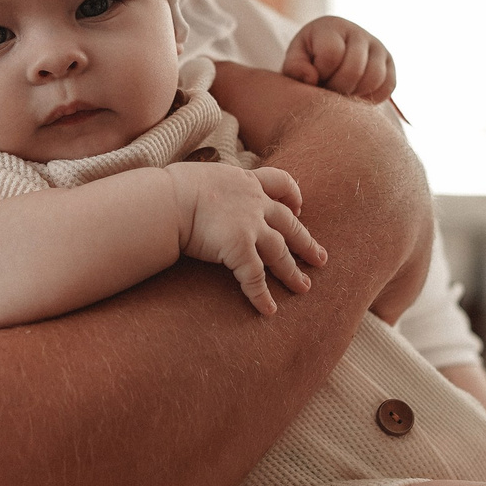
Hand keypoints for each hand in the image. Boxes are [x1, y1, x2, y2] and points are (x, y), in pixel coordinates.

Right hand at [169, 162, 326, 314]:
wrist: (166, 200)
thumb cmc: (172, 189)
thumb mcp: (201, 175)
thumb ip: (213, 186)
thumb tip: (199, 192)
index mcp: (244, 181)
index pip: (280, 182)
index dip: (293, 196)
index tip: (299, 208)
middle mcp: (254, 202)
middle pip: (289, 223)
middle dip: (306, 242)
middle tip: (320, 259)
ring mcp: (250, 226)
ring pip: (280, 252)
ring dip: (292, 272)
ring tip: (303, 287)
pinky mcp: (240, 248)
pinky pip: (256, 277)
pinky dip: (262, 295)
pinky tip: (269, 310)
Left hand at [285, 16, 396, 102]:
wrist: (328, 54)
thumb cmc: (308, 60)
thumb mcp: (294, 61)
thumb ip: (295, 68)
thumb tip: (312, 79)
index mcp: (332, 27)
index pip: (332, 54)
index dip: (321, 73)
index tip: (314, 78)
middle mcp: (358, 33)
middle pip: (354, 69)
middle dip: (337, 88)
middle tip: (327, 90)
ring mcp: (377, 47)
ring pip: (374, 78)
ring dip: (355, 94)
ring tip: (340, 93)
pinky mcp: (389, 64)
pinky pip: (387, 86)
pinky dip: (371, 97)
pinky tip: (355, 95)